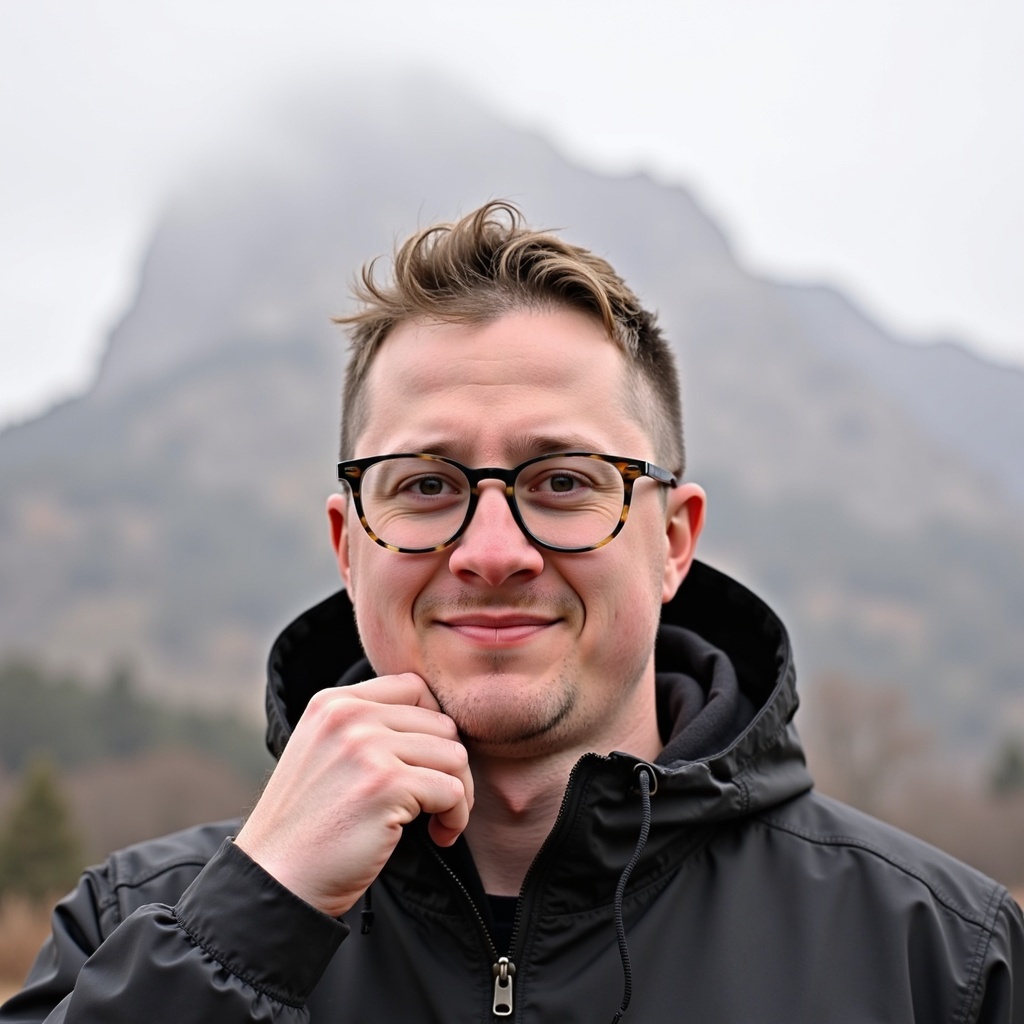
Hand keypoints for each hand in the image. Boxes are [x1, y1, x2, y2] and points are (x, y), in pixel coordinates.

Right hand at [234, 673, 472, 917]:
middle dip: (449, 767)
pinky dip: (456, 817)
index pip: (414, 688)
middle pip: (441, 724)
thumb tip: (443, 723)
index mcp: (334, 702)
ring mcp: (366, 747)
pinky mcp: (386, 784)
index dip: (434, 727)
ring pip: (454, 755)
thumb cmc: (309, 827)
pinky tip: (438, 837)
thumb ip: (368, 728)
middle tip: (438, 804)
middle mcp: (349, 715)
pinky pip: (453, 791)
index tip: (428, 765)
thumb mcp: (326, 754)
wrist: (276, 881)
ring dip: (459, 794)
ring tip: (438, 820)